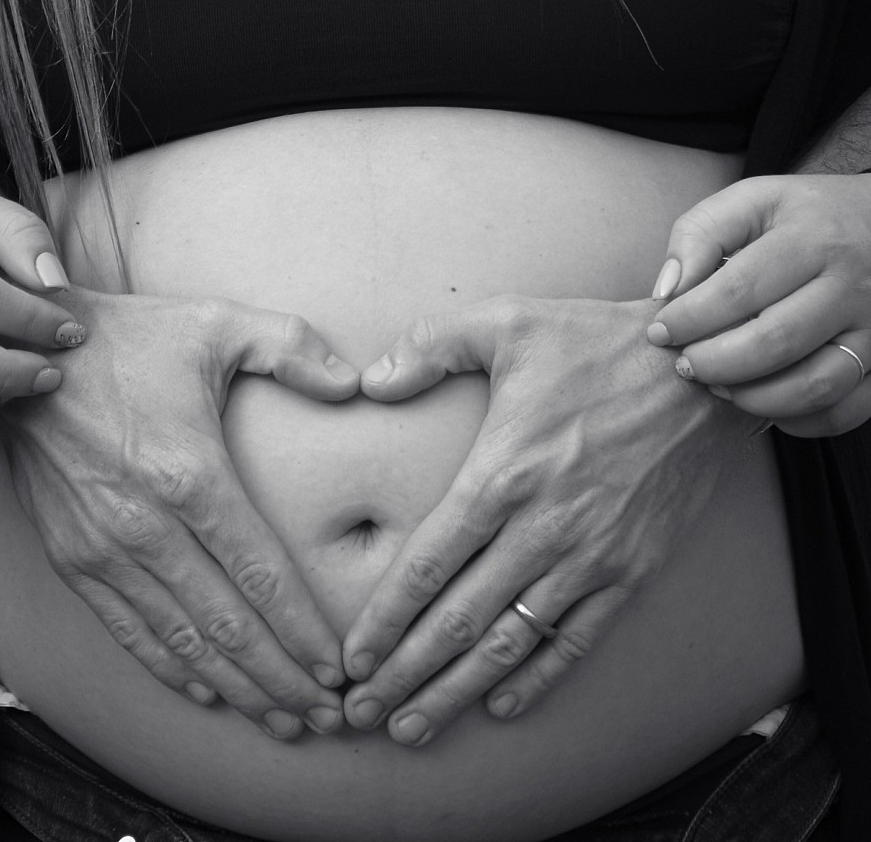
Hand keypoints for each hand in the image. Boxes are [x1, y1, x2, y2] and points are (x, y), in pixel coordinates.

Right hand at [0, 288, 358, 737]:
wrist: (30, 356)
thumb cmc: (132, 339)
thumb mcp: (218, 323)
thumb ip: (292, 348)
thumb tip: (354, 383)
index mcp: (191, 474)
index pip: (259, 574)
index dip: (302, 630)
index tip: (339, 668)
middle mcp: (146, 525)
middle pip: (226, 625)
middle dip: (281, 678)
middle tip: (328, 716)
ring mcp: (104, 549)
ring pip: (180, 641)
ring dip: (236, 687)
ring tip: (283, 719)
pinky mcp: (74, 558)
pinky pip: (127, 631)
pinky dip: (170, 668)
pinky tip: (208, 692)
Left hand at [340, 296, 750, 745]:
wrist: (701, 372)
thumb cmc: (596, 343)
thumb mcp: (507, 322)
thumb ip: (430, 346)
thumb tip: (370, 380)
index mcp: (502, 473)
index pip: (429, 566)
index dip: (386, 620)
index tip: (350, 660)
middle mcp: (542, 528)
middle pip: (459, 621)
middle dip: (405, 675)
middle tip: (360, 715)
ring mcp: (591, 557)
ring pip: (511, 643)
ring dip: (457, 691)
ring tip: (412, 727)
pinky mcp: (632, 570)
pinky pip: (577, 639)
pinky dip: (538, 678)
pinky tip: (502, 704)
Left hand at [649, 174, 870, 435]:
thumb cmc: (808, 215)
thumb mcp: (753, 200)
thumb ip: (701, 233)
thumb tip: (668, 288)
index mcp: (813, 239)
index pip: (740, 289)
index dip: (690, 318)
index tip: (659, 331)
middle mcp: (851, 286)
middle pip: (776, 342)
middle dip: (715, 363)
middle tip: (685, 365)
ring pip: (815, 384)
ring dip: (754, 398)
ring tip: (718, 386)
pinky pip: (847, 409)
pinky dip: (801, 420)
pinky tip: (765, 403)